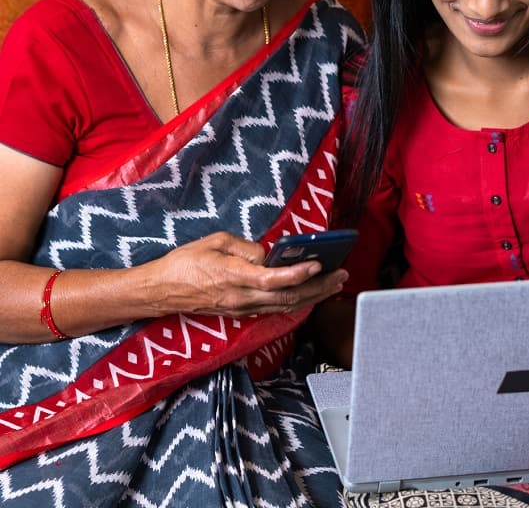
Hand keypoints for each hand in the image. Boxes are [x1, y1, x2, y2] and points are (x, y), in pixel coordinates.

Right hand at [145, 231, 347, 317]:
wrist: (160, 291)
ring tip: (335, 284)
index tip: (318, 263)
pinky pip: (275, 309)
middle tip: (341, 275)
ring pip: (285, 306)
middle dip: (319, 287)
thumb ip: (245, 248)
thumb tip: (268, 255)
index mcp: (234, 277)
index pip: (273, 279)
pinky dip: (297, 302)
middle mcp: (241, 298)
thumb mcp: (215, 242)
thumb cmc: (185, 262)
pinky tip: (311, 294)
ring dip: (313, 296)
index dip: (298, 273)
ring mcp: (242, 309)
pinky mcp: (240, 313)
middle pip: (288, 297)